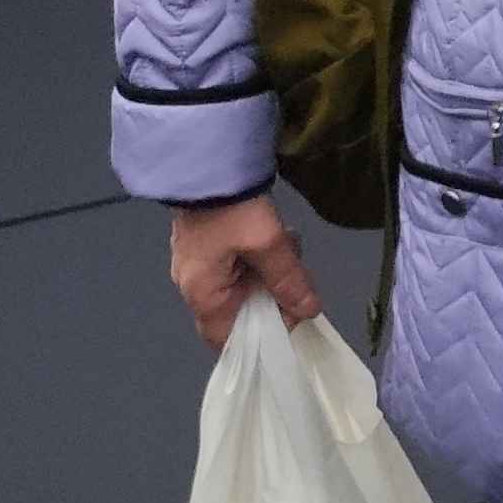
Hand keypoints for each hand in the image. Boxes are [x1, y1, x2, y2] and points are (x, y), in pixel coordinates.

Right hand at [170, 194, 323, 350]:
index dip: (262, 336)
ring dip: (272, 272)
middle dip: (274, 296)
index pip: (226, 339)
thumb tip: (308, 311)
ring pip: (244, 286)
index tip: (293, 317)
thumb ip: (288, 280)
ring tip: (289, 245)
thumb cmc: (233, 209)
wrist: (206, 163)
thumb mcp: (268, 244)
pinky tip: (279, 236)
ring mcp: (199, 265)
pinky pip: (239, 265)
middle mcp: (194, 286)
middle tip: (297, 274)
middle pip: (240, 311)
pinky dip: (262, 257)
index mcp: (203, 294)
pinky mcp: (208, 246)